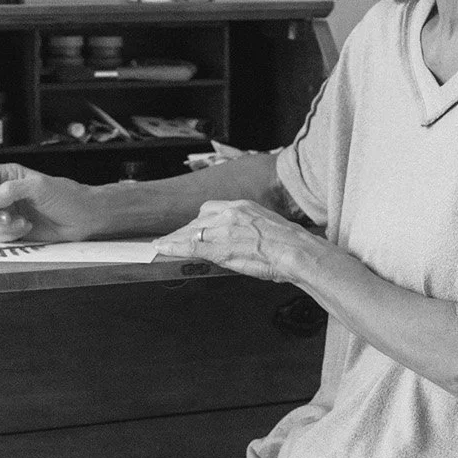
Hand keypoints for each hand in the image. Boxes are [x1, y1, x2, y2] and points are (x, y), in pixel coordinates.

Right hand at [0, 163, 102, 243]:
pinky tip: (27, 228)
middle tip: (7, 218)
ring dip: (2, 227)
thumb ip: (11, 190)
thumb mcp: (39, 187)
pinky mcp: (11, 229)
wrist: (82, 218)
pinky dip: (9, 235)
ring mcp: (5, 212)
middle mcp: (2, 193)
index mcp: (6, 175)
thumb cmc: (66, 196)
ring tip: (23, 223)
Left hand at [152, 198, 315, 282]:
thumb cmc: (290, 244)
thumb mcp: (269, 226)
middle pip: (198, 220)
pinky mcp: (218, 246)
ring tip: (163, 245)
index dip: (199, 221)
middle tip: (173, 239)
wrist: (296, 251)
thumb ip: (251, 229)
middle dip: (186, 231)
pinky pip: (190, 246)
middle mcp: (229, 212)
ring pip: (191, 232)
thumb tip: (244, 239)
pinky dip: (173, 247)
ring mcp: (222, 229)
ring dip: (176, 239)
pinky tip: (162, 248)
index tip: (193, 227)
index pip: (211, 209)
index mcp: (243, 206)